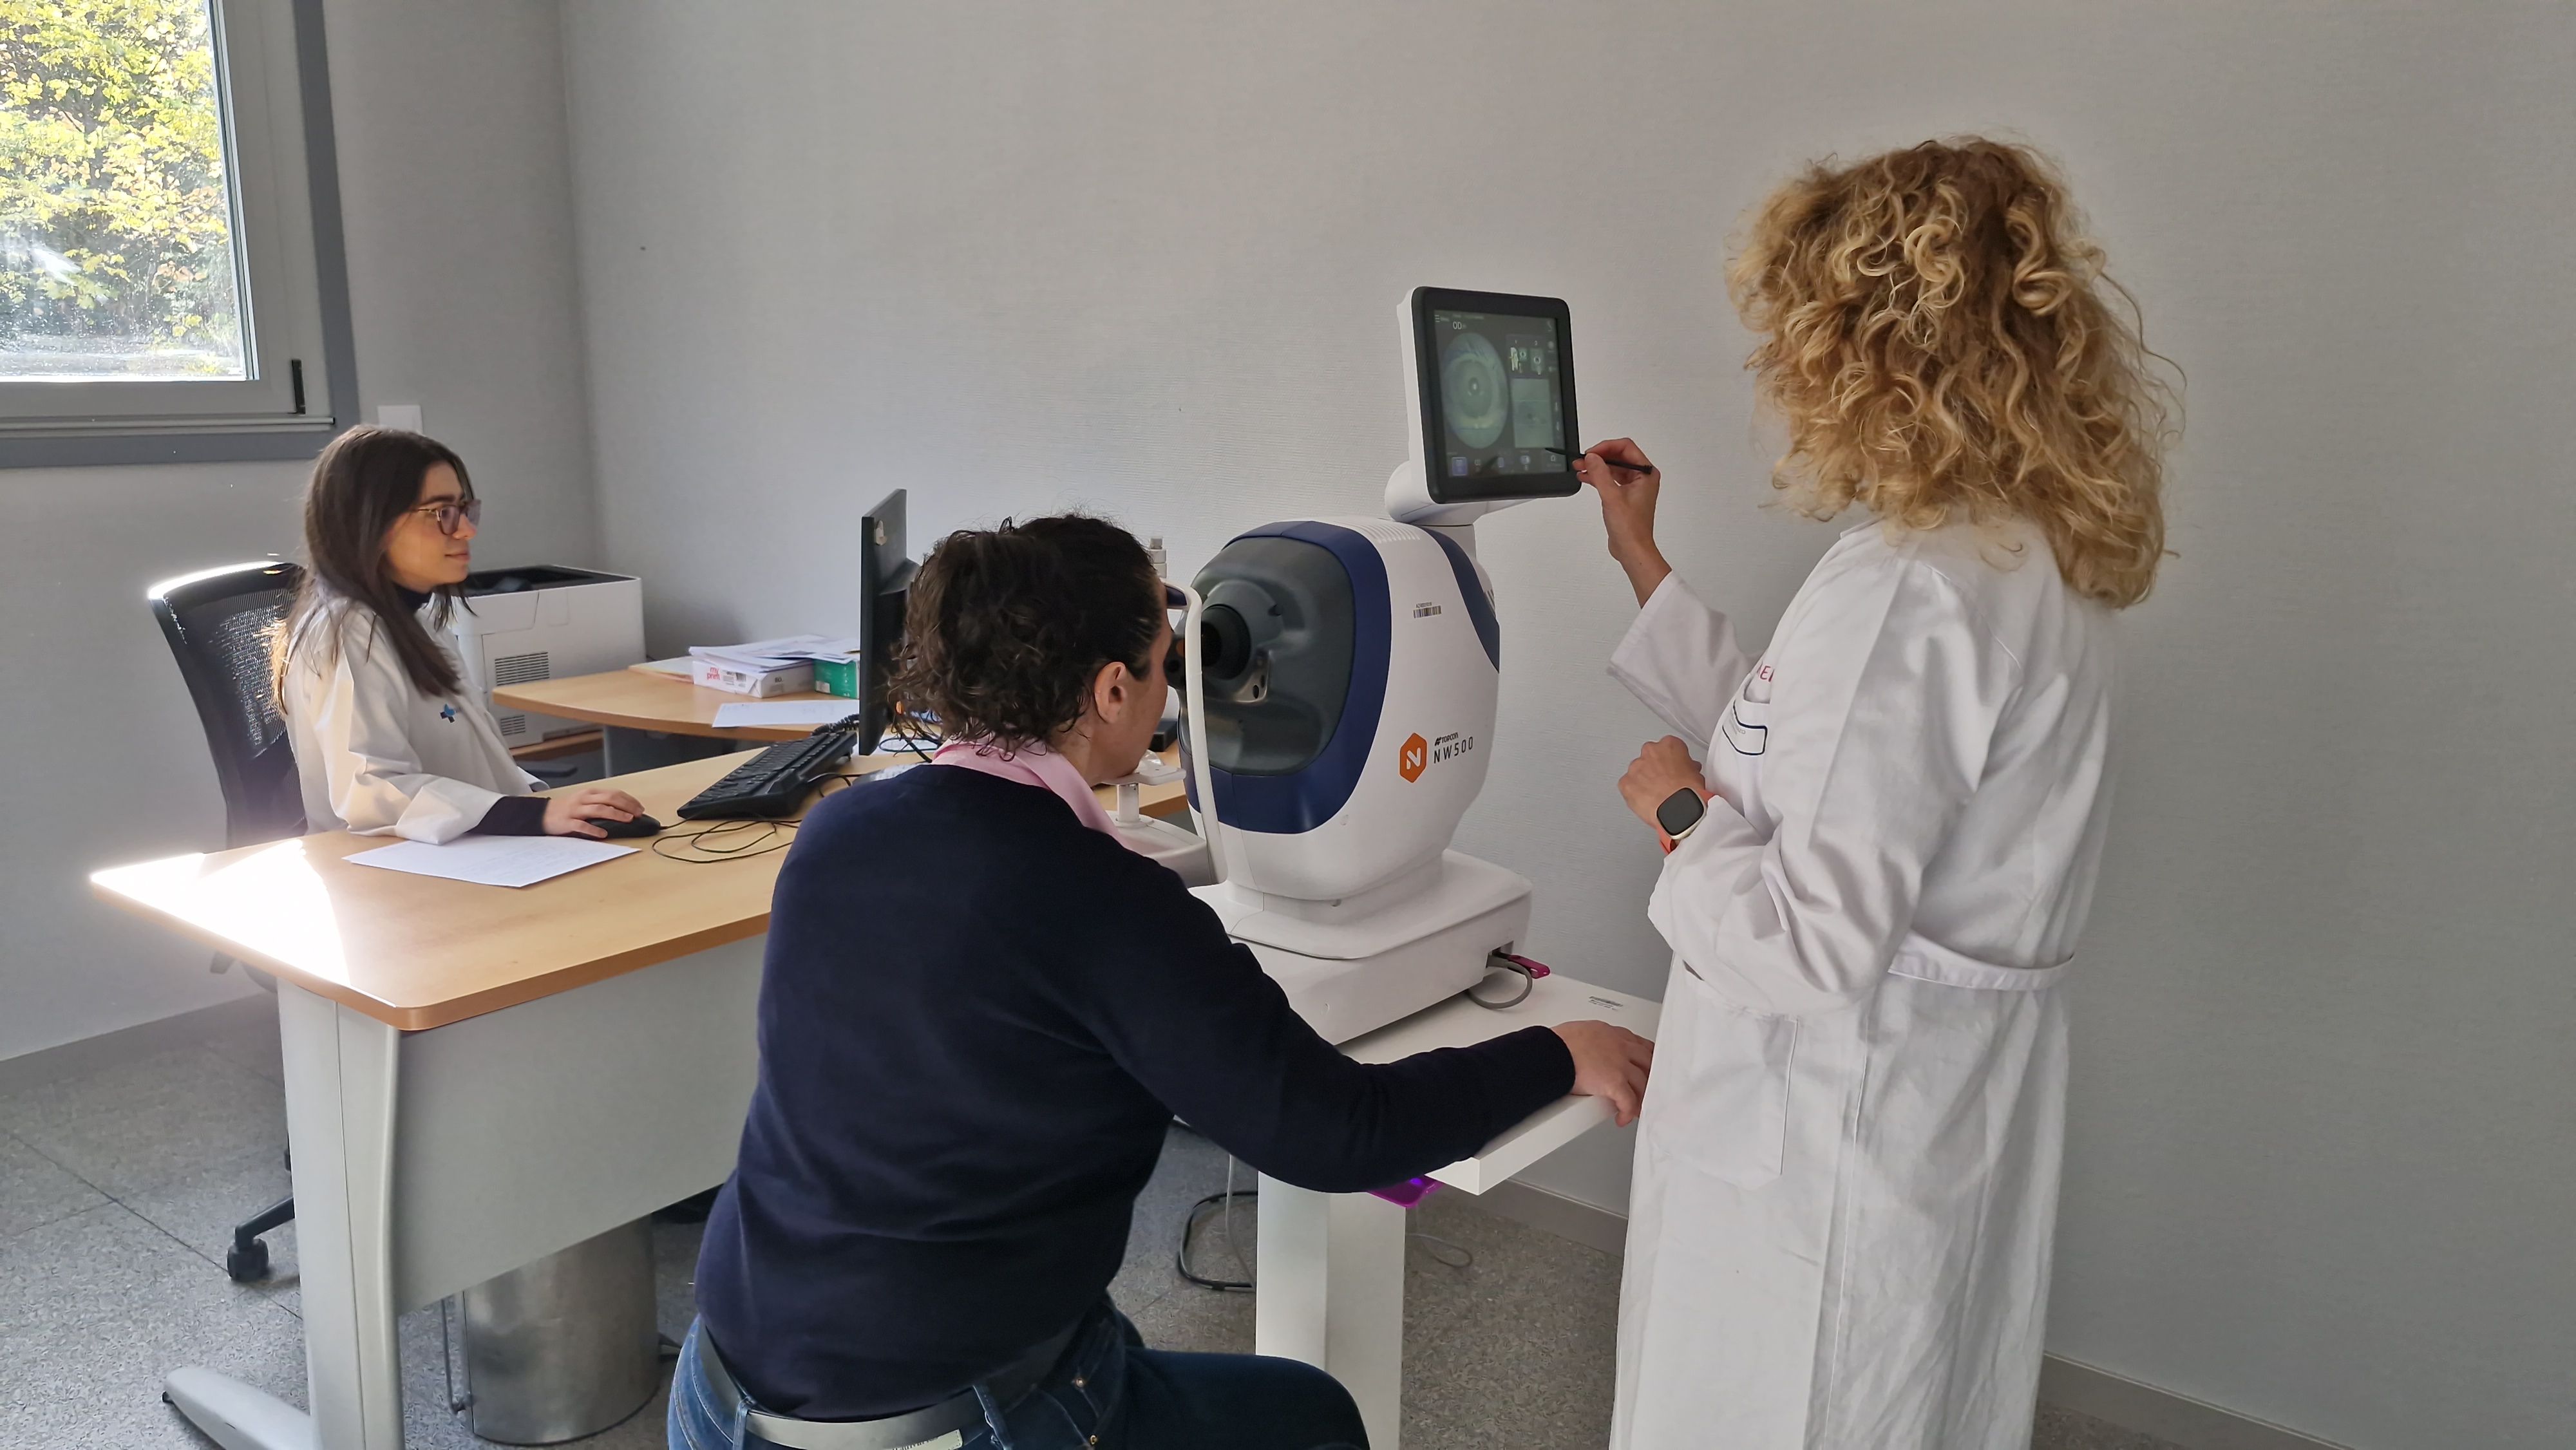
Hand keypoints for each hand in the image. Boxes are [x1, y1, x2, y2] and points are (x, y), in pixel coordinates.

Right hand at [543, 786, 643, 837]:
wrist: (542, 814)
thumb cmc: (567, 808)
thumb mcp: (585, 801)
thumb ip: (601, 803)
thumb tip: (624, 810)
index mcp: (590, 793)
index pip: (614, 793)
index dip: (629, 800)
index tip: (640, 808)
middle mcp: (584, 799)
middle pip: (609, 799)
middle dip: (626, 805)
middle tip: (637, 814)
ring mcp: (576, 810)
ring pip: (598, 809)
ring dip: (615, 814)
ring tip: (627, 820)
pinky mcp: (568, 822)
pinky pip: (582, 825)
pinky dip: (594, 830)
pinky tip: (603, 834)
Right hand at [1552, 1020, 1655, 1126]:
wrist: (1551, 1052)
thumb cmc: (1557, 1043)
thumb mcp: (1580, 1033)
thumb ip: (1590, 1041)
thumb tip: (1584, 1049)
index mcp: (1611, 1033)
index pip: (1638, 1044)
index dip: (1645, 1057)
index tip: (1645, 1065)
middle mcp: (1620, 1047)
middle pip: (1648, 1062)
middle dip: (1650, 1077)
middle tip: (1647, 1088)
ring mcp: (1620, 1064)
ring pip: (1643, 1083)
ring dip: (1642, 1098)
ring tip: (1637, 1108)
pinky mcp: (1614, 1083)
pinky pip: (1628, 1102)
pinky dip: (1627, 1112)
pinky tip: (1622, 1118)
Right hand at [1572, 438, 1670, 605]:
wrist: (1632, 549)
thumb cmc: (1630, 528)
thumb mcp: (1612, 497)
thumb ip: (1600, 474)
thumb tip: (1591, 457)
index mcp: (1646, 473)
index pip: (1626, 448)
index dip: (1606, 447)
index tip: (1591, 453)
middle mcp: (1642, 478)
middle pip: (1619, 456)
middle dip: (1599, 456)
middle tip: (1582, 460)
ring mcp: (1634, 487)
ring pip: (1613, 468)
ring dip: (1597, 467)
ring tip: (1579, 467)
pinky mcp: (1625, 496)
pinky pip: (1611, 480)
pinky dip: (1598, 477)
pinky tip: (1585, 477)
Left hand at [1619, 737, 1708, 838]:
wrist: (1678, 808)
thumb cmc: (1689, 792)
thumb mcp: (1697, 774)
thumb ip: (1688, 766)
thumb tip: (1686, 771)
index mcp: (1669, 745)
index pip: (1669, 747)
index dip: (1673, 760)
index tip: (1675, 768)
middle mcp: (1650, 752)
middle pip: (1650, 757)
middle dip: (1656, 768)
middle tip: (1665, 782)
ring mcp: (1636, 767)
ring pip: (1637, 771)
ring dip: (1644, 780)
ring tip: (1656, 794)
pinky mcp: (1625, 783)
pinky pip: (1627, 786)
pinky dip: (1634, 793)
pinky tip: (1645, 801)